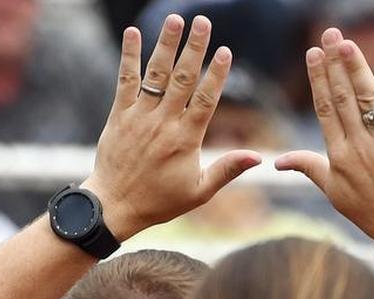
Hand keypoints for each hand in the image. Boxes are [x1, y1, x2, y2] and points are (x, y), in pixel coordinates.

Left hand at [81, 15, 261, 240]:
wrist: (115, 205)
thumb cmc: (160, 202)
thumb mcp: (199, 192)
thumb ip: (227, 169)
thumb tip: (257, 157)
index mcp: (186, 140)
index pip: (205, 99)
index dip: (216, 74)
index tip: (226, 51)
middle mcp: (163, 123)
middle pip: (182, 78)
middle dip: (194, 48)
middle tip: (203, 21)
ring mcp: (139, 116)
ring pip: (156, 74)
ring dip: (166, 44)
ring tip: (175, 19)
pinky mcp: (119, 115)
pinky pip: (125, 80)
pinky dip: (129, 56)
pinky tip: (133, 33)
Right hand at [275, 29, 373, 251]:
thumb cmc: (372, 214)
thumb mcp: (334, 193)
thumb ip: (308, 168)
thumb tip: (276, 162)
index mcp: (339, 156)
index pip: (325, 109)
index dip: (319, 79)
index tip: (313, 53)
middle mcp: (360, 147)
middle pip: (344, 98)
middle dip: (335, 64)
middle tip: (330, 34)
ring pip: (369, 100)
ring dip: (359, 69)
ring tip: (349, 44)